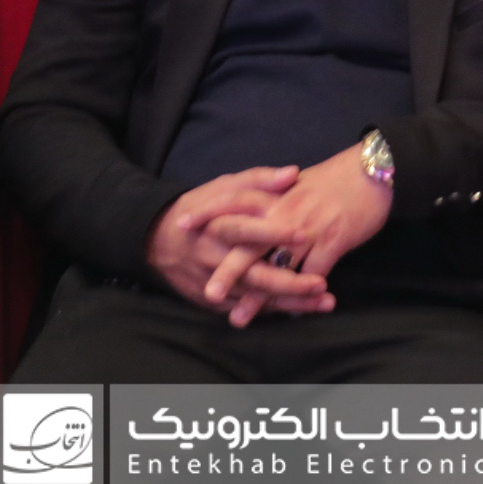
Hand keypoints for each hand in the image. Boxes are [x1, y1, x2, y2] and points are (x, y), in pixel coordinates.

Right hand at [147, 167, 331, 321]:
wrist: (159, 240)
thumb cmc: (202, 209)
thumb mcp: (225, 188)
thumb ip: (259, 179)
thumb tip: (293, 173)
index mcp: (216, 227)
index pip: (245, 231)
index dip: (273, 233)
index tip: (305, 234)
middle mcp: (214, 259)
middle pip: (251, 274)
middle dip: (286, 282)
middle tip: (320, 283)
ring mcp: (213, 283)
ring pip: (253, 297)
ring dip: (289, 301)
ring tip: (323, 301)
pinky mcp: (213, 301)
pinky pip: (247, 307)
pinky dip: (274, 310)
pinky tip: (304, 309)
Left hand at [205, 143, 393, 322]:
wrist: (372, 172)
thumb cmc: (335, 180)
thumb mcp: (297, 183)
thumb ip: (273, 197)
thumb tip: (248, 213)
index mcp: (276, 195)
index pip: (234, 199)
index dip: (208, 212)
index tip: (182, 226)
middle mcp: (287, 211)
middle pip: (250, 243)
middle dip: (228, 271)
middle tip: (209, 293)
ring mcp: (310, 228)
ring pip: (279, 267)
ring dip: (259, 296)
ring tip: (241, 317)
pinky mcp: (334, 240)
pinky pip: (314, 273)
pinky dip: (302, 293)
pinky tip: (293, 310)